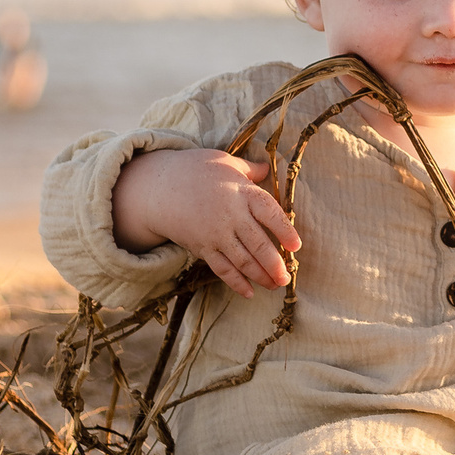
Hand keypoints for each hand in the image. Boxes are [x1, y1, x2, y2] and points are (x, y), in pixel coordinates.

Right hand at [112, 147, 298, 297]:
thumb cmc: (195, 169)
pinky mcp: (202, 247)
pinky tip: (249, 292)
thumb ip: (249, 169)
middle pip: (258, 243)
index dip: (285, 230)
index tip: (296, 246)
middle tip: (287, 277)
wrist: (157, 188)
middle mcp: (231, 216)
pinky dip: (236, 282)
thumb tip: (267, 167)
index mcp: (242, 192)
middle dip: (275, 263)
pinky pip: (222, 269)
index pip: (269, 213)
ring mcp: (216, 234)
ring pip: (242, 260)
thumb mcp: (225, 161)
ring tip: (275, 285)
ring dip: (260, 276)